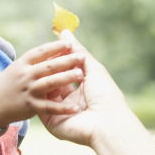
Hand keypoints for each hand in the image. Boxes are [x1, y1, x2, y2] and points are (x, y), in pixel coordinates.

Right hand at [0, 38, 86, 127]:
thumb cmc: (8, 86)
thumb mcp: (19, 69)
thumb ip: (37, 60)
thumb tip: (56, 42)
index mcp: (22, 64)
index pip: (41, 52)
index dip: (55, 47)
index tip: (69, 43)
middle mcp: (25, 76)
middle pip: (49, 66)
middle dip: (66, 60)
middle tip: (81, 57)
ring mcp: (28, 91)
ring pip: (50, 83)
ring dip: (66, 78)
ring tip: (80, 74)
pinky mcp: (31, 108)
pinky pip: (50, 107)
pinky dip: (63, 109)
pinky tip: (76, 108)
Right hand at [38, 30, 131, 146]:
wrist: (108, 123)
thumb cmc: (105, 94)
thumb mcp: (91, 68)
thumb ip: (77, 51)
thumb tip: (64, 31)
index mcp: (79, 88)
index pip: (61, 71)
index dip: (57, 60)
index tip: (53, 49)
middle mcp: (68, 100)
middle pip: (52, 81)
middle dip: (53, 70)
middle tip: (50, 60)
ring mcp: (59, 113)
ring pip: (46, 93)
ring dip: (52, 82)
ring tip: (58, 76)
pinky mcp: (52, 123)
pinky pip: (45, 109)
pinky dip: (50, 99)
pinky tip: (57, 90)